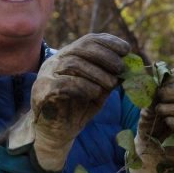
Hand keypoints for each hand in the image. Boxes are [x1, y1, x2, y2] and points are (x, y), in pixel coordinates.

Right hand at [9, 33, 129, 172]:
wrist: (57, 132)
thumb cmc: (79, 108)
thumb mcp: (100, 90)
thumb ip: (111, 77)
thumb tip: (132, 67)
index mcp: (70, 55)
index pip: (89, 40)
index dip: (110, 42)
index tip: (127, 49)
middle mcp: (56, 60)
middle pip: (81, 48)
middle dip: (105, 56)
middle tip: (121, 68)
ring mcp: (46, 73)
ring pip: (73, 64)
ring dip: (97, 72)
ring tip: (112, 84)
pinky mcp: (41, 90)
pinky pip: (63, 82)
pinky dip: (83, 85)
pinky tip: (95, 92)